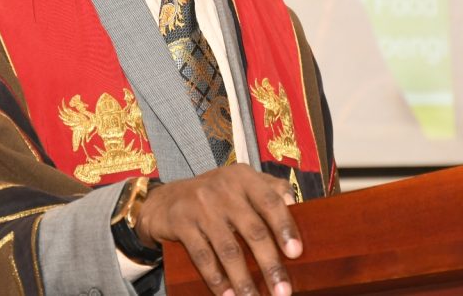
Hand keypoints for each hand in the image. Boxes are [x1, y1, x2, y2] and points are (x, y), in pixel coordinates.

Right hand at [135, 164, 300, 295]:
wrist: (164, 200)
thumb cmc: (214, 195)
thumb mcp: (241, 183)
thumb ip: (270, 189)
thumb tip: (298, 207)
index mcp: (243, 177)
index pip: (270, 201)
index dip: (285, 227)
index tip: (296, 253)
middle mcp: (223, 188)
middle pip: (253, 230)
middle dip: (270, 264)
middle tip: (283, 291)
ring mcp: (200, 206)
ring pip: (229, 248)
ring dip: (244, 279)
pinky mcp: (181, 223)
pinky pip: (203, 256)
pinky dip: (217, 279)